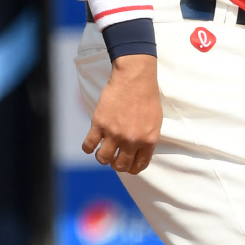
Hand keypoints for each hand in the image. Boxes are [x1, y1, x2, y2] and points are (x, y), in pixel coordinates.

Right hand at [82, 54, 161, 174]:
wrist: (135, 77)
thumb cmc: (147, 96)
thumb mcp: (156, 120)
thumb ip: (148, 139)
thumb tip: (140, 153)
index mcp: (148, 140)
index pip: (139, 166)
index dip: (132, 168)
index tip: (127, 165)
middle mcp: (131, 140)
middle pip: (120, 165)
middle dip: (116, 164)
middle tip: (114, 157)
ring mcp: (114, 133)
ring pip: (103, 159)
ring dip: (103, 157)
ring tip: (104, 149)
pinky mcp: (100, 124)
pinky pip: (88, 146)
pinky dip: (88, 148)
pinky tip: (92, 143)